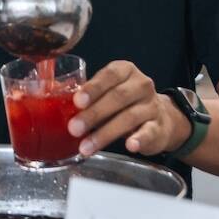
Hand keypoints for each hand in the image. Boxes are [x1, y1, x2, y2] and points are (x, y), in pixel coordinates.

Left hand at [69, 61, 188, 157]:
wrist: (159, 119)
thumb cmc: (124, 104)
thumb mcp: (108, 93)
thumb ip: (89, 97)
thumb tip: (59, 108)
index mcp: (126, 71)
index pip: (110, 75)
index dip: (93, 88)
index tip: (77, 101)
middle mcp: (141, 85)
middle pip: (118, 97)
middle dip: (93, 114)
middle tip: (74, 128)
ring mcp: (152, 106)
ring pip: (129, 118)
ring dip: (105, 134)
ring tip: (86, 147)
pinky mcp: (158, 127)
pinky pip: (149, 132)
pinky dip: (139, 139)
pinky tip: (130, 145)